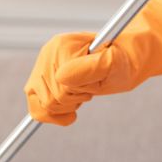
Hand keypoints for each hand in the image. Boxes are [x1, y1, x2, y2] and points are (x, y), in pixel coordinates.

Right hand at [24, 0, 161, 125]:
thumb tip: (61, 78)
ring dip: (65, 105)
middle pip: (48, 99)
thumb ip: (88, 69)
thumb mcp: (113, 64)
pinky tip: (70, 112)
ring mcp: (43, 65)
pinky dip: (51, 115)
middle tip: (89, 90)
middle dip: (72, 101)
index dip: (78, 94)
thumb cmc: (123, 61)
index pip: (59, 88)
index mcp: (62, 45)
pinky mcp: (41, 77)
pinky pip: (35, 107)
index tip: (94, 86)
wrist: (125, 57)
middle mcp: (48, 52)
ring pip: (41, 105)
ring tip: (82, 93)